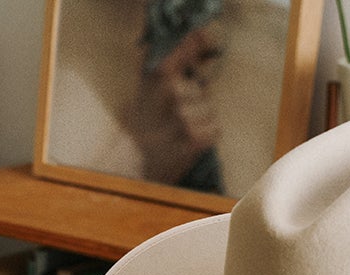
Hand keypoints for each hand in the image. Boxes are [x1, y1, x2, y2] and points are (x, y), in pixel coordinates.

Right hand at [127, 24, 222, 184]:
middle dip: (194, 101)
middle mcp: (171, 92)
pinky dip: (206, 137)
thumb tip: (199, 36)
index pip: (186, 48)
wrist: (134, 163)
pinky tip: (189, 142)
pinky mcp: (193, 140)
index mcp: (157, 75)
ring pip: (209, 109)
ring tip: (180, 131)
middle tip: (176, 115)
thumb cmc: (143, 124)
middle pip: (200, 88)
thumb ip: (171, 62)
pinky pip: (215, 130)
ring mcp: (182, 117)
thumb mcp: (146, 88)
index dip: (199, 42)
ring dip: (200, 120)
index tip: (207, 37)